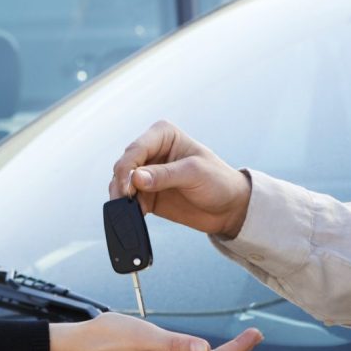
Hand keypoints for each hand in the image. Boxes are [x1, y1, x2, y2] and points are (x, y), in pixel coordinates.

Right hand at [109, 120, 250, 238]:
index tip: (129, 187)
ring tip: (128, 210)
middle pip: (124, 164)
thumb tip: (135, 178)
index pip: (136, 148)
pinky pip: (128, 199)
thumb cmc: (218, 181)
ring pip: (121, 182)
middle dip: (122, 182)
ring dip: (121, 196)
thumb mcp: (194, 174)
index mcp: (163, 135)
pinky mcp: (146, 193)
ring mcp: (147, 173)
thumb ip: (164, 175)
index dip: (128, 167)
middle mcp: (151, 151)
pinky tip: (133, 215)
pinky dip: (127, 207)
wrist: (229, 208)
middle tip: (127, 200)